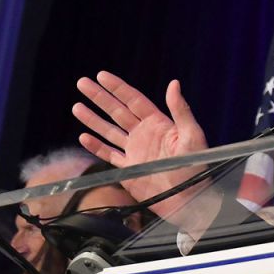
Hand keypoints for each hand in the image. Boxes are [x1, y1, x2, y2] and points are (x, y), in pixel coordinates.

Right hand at [72, 72, 212, 222]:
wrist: (188, 198)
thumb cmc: (196, 166)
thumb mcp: (191, 135)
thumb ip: (181, 110)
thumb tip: (174, 83)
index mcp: (159, 123)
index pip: (134, 100)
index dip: (117, 88)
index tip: (101, 75)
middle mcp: (144, 134)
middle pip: (117, 111)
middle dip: (99, 97)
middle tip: (82, 83)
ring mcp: (135, 151)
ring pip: (109, 131)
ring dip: (93, 119)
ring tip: (76, 106)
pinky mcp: (129, 169)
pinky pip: (108, 155)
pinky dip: (96, 147)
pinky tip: (83, 137)